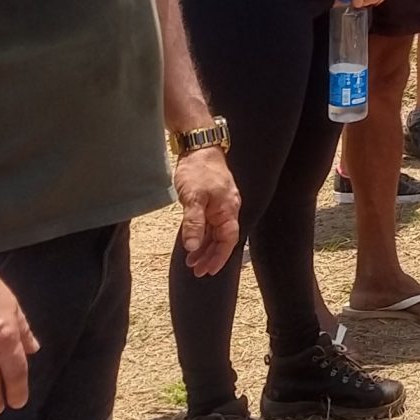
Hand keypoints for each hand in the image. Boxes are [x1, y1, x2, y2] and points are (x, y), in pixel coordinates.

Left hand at [173, 147, 239, 277]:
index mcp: (228, 210)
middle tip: (196, 270)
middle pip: (222, 239)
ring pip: (215, 232)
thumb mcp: (193, 199)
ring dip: (205, 247)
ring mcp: (219, 205)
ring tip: (191, 261)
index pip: (228, 240)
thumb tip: (193, 248)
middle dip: (210, 256)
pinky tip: (193, 241)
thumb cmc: (199, 171)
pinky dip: (202, 235)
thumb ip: (194, 224)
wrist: (199, 148)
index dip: (219, 257)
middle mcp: (227, 209)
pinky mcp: (211, 201)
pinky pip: (209, 224)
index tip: (208, 270)